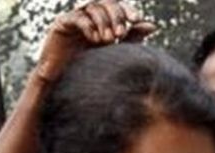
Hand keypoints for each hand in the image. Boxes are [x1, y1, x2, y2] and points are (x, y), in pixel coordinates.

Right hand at [35, 0, 156, 82]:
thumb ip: (132, 38)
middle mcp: (89, 15)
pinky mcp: (61, 23)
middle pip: (106, 2)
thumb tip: (152, 25)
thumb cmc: (90, 69)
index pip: (117, 6)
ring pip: (93, 7)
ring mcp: (75, 17)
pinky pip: (77, 17)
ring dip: (103, 22)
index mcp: (103, 19)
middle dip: (115, 16)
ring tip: (107, 40)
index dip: (127, 10)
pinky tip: (94, 39)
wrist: (64, 82)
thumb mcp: (115, 52)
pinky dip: (88, 26)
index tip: (136, 20)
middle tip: (118, 35)